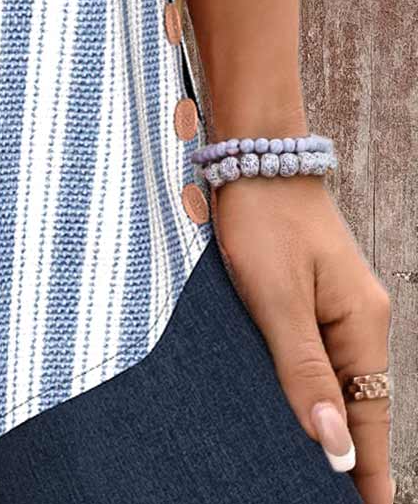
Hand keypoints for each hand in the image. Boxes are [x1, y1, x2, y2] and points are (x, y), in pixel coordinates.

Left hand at [212, 175, 393, 503]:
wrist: (252, 155)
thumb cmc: (263, 219)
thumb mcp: (276, 299)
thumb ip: (304, 372)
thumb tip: (335, 445)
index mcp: (363, 326)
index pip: (372, 417)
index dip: (366, 469)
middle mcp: (360, 321)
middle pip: (359, 405)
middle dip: (345, 454)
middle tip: (317, 498)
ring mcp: (338, 307)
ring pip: (338, 382)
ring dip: (325, 423)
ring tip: (302, 472)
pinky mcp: (312, 295)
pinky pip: (318, 356)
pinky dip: (309, 388)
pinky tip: (289, 411)